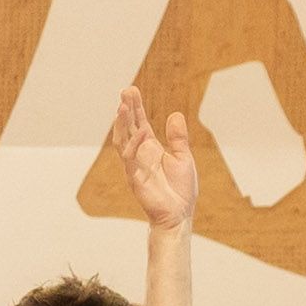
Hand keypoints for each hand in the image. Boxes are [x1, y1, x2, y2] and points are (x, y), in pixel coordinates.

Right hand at [112, 89, 200, 237]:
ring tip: (123, 105)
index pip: (139, 123)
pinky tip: (141, 131)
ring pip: (122, 140)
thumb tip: (175, 114)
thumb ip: (178, 137)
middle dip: (126, 109)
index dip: (135, 108)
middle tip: (125, 90)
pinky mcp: (135, 178)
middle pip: (129, 127)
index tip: (131, 91)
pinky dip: (134, 144)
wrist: (178, 214)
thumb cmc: (180, 189)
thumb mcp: (183, 157)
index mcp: (150, 148)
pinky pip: (130, 158)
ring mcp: (135, 165)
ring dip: (122, 123)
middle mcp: (139, 154)